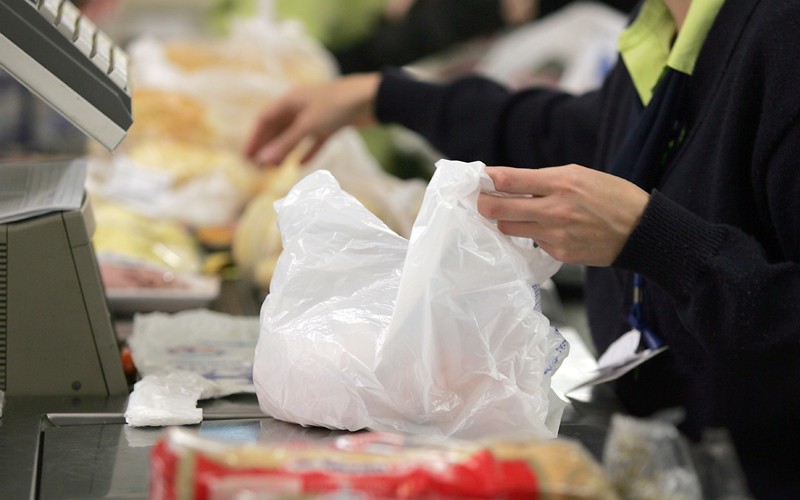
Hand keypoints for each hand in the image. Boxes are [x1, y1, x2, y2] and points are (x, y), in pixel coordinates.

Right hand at [245, 73, 381, 165]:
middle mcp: (301, 105)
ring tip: (275, 169)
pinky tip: (301, 165)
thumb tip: (262, 160)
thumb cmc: (337, 106)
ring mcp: (317, 114)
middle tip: (258, 167)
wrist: (372, 98)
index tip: (247, 157)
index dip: (255, 138)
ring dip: (285, 151)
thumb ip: (286, 144)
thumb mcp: (308, 126)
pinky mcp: (332, 123)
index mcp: (290, 99)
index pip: (265, 119)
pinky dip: (307, 151)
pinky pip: (315, 139)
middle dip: (268, 147)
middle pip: (278, 127)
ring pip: (295, 135)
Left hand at [477, 165, 649, 265]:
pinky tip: (547, 229)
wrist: (641, 230)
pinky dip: (533, 234)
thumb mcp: (580, 175)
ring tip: (513, 213)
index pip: (509, 180)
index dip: (488, 179)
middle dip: (484, 203)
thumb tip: (510, 183)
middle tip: (480, 200)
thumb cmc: (613, 197)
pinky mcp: (559, 253)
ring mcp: (555, 234)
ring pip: (510, 227)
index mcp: (561, 182)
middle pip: (498, 209)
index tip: (480, 178)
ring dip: (506, 220)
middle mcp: (555, 209)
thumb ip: (544, 179)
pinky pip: (533, 242)